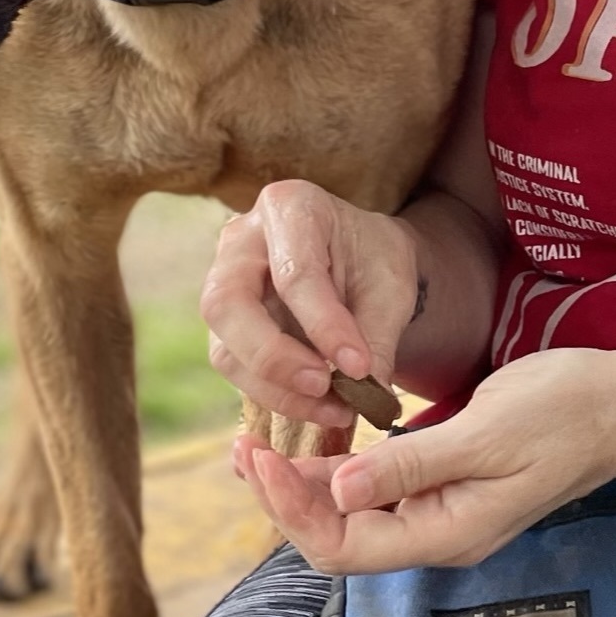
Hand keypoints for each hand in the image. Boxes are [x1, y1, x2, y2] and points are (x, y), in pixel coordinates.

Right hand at [201, 177, 421, 428]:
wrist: (362, 261)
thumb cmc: (375, 260)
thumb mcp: (391, 286)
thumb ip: (376, 336)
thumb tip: (367, 396)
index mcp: (289, 207)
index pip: (294, 272)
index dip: (325, 325)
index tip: (360, 368)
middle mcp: (241, 241)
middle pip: (227, 303)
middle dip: (274, 357)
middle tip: (324, 387)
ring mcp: (224, 283)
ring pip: (225, 346)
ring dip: (278, 389)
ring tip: (336, 409)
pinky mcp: (227, 328)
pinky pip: (236, 369)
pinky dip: (277, 396)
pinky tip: (321, 407)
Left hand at [234, 348, 615, 573]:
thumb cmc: (563, 410)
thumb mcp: (484, 431)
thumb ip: (409, 464)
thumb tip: (337, 492)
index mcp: (446, 530)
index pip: (343, 547)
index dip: (290, 510)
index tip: (255, 457)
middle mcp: (439, 530)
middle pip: (340, 537)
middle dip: (284, 499)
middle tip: (240, 447)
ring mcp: (444, 508)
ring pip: (355, 513)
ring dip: (304, 484)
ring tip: (257, 446)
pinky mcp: (448, 479)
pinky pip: (379, 488)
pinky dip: (340, 468)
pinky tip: (317, 439)